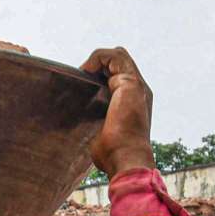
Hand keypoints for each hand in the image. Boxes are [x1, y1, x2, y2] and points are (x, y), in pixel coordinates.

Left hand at [80, 48, 154, 178]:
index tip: (81, 87)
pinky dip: (98, 58)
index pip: (119, 78)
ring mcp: (137, 86)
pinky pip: (114, 56)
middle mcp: (139, 92)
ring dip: (98, 60)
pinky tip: (86, 70)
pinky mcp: (131, 82)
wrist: (125, 159)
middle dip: (99, 66)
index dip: (99, 77)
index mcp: (134, 104)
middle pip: (120, 64)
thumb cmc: (113, 156)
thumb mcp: (101, 136)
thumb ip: (95, 124)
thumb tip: (75, 125)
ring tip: (83, 73)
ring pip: (118, 56)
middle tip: (82, 79)